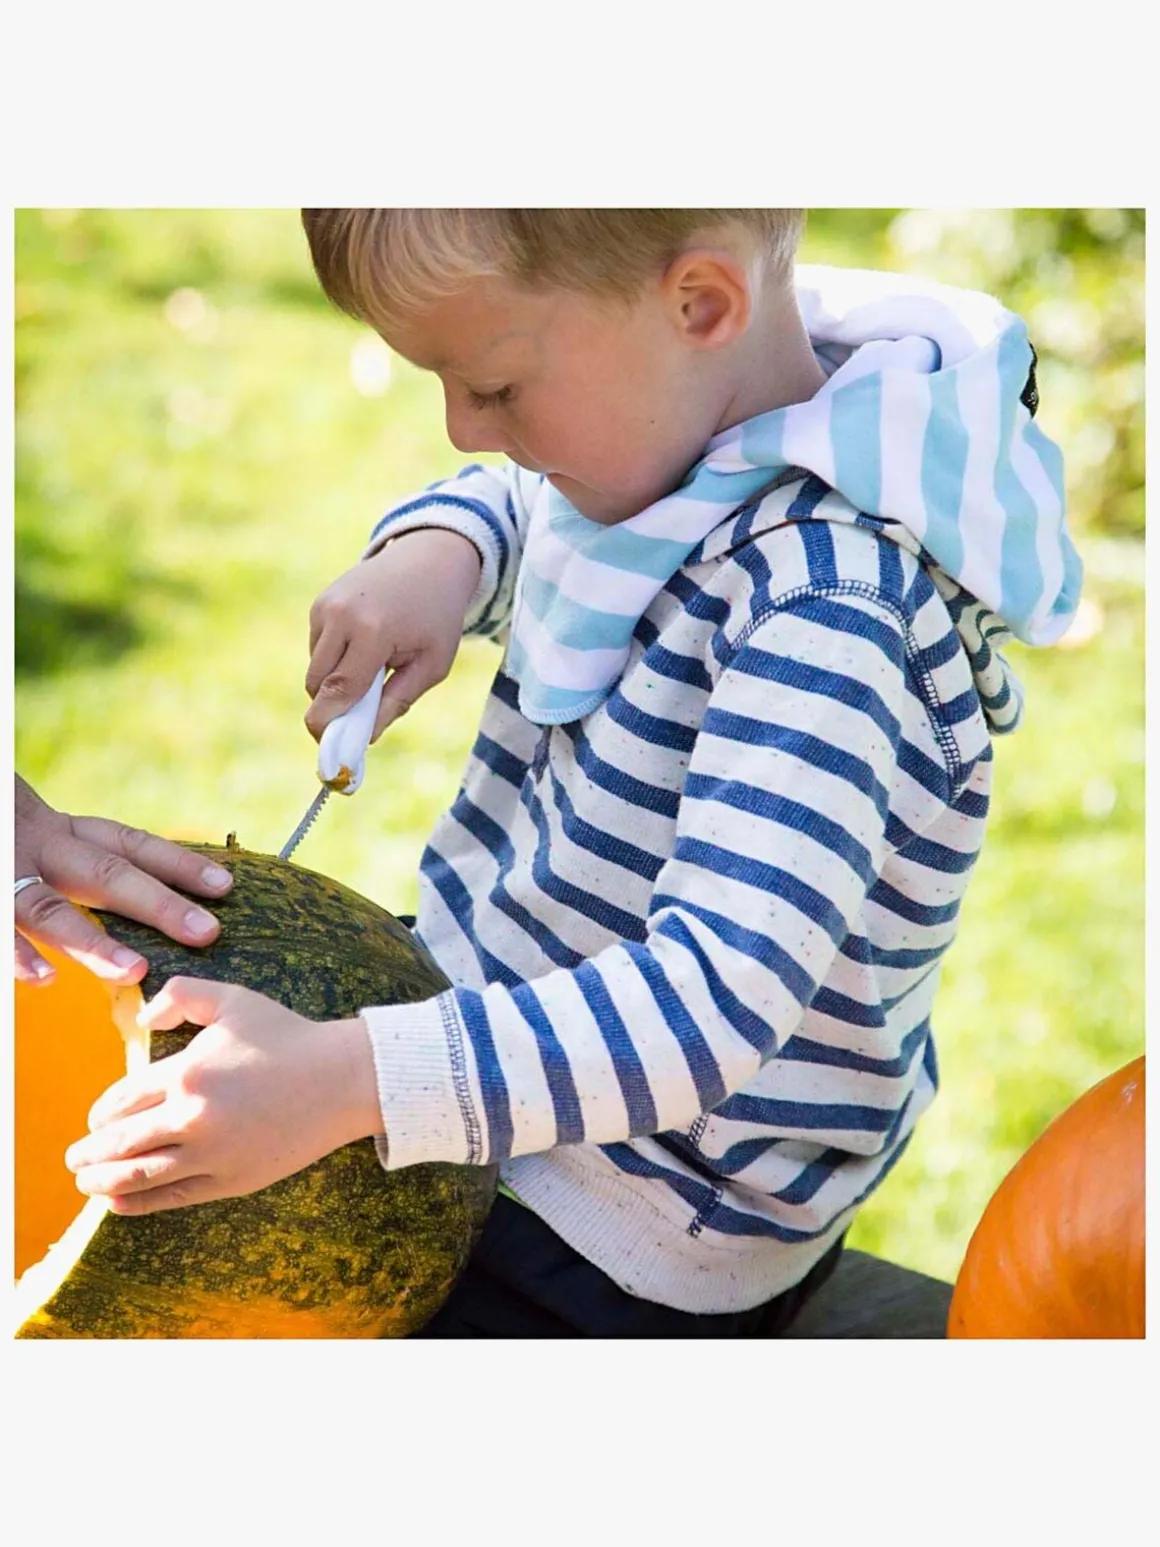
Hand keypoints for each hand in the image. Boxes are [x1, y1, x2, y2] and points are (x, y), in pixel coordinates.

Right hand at [14, 776, 232, 985]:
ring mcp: (2, 866)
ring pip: (50, 907)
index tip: (226, 885)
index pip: (128, 844)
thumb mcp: (33, 833)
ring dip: (93, 941)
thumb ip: (74, 859)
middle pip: (106, 873)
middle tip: (208, 932)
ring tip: (135, 970)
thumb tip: (136, 901)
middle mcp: (35, 844)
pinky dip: (17, 954)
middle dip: (159, 904)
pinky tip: (43, 980)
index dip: (177, 862)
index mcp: (56, 831)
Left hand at [65, 977, 383, 1213]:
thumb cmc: (287, 1037)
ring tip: (86, 1182)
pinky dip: (137, 1203)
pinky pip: (172, 1197)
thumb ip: (182, 995)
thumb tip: (145, 1018)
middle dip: (90, 1152)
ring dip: (103, 1181)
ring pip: (139, 1174)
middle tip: (73, 1158)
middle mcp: (192, 1116)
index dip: (101, 1113)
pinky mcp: (230, 1179)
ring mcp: (211, 1153)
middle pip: (122, 1141)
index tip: (95, 1120)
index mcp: (187, 1072)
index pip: (124, 1099)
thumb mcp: (232, 1000)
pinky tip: (117, 1203)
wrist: (341, 1080)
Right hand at [305, 527, 481, 743]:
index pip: (338, 692)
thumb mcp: (432, 664)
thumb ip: (397, 703)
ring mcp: (324, 607)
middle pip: (317, 686)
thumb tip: (365, 740)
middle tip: (361, 717)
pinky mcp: (318, 603)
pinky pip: (316, 650)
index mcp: (372, 632)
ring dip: (336, 682)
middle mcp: (340, 616)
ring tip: (375, 667)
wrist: (428, 559)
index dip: (329, 727)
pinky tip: (365, 643)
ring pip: (314, 670)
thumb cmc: (437, 616)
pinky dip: (334, 659)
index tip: (331, 752)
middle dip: (333, 708)